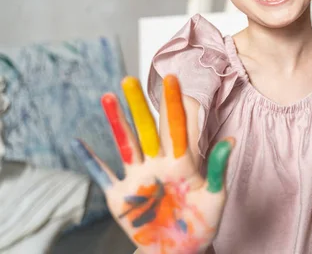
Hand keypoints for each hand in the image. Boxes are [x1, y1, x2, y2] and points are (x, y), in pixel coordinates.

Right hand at [73, 75, 233, 253]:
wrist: (179, 250)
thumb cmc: (202, 223)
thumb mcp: (215, 197)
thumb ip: (217, 168)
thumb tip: (231, 139)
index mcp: (182, 162)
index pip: (179, 127)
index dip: (175, 104)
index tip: (172, 79)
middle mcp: (158, 163)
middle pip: (148, 128)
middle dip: (139, 105)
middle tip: (130, 79)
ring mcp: (138, 177)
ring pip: (125, 144)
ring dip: (116, 122)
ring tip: (107, 97)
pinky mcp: (120, 196)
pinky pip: (102, 175)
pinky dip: (89, 161)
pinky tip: (76, 143)